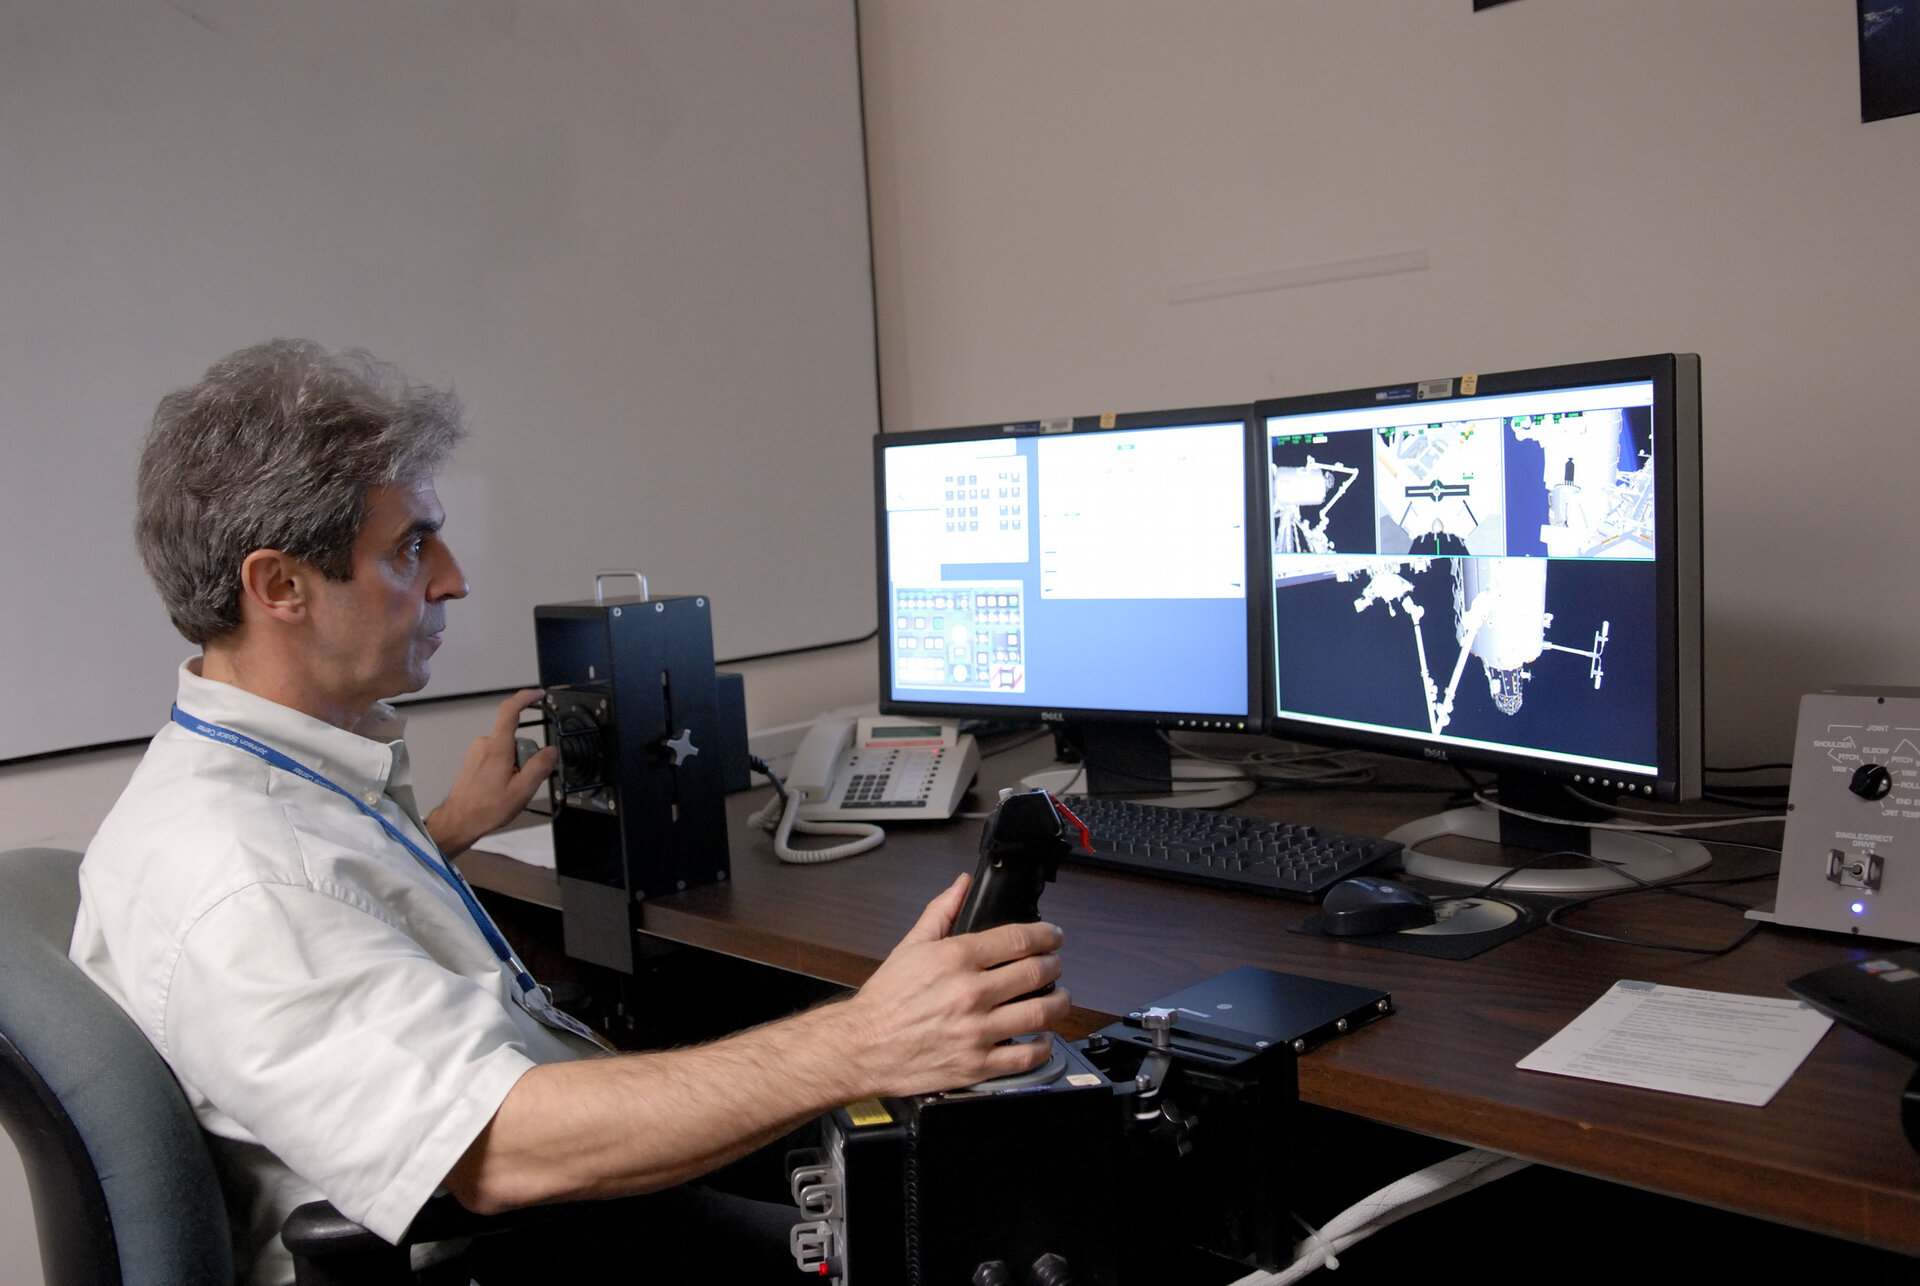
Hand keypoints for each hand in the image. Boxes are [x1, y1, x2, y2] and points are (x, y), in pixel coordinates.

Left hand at [426, 690, 558, 858]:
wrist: (458, 821)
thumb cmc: (487, 808)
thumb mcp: (522, 790)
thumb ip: (539, 767)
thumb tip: (551, 750)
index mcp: (497, 747)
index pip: (510, 710)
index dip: (526, 698)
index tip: (539, 695)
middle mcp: (484, 744)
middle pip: (515, 738)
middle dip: (525, 756)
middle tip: (523, 781)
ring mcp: (477, 751)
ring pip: (507, 749)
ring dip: (514, 765)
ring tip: (509, 789)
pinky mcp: (473, 760)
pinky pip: (497, 756)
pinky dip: (504, 768)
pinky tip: (499, 788)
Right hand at [833, 874, 1071, 1096]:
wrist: (861, 1046)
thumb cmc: (885, 1000)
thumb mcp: (911, 945)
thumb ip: (942, 911)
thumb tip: (962, 885)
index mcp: (956, 959)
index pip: (1019, 940)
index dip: (1046, 935)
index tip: (1053, 936)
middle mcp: (970, 993)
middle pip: (1036, 974)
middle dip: (1054, 966)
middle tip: (1055, 965)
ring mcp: (976, 1031)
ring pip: (1040, 1013)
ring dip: (1059, 1003)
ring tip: (1059, 998)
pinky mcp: (977, 1065)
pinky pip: (1026, 1056)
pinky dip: (1043, 1046)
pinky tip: (1042, 1038)